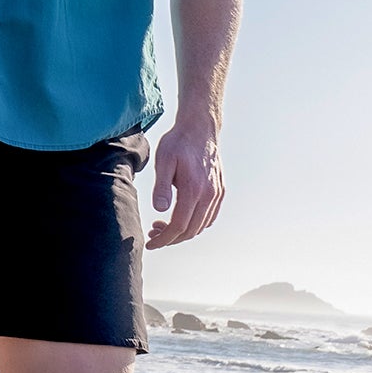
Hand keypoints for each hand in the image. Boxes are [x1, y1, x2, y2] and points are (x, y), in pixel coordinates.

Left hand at [146, 114, 223, 248]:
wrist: (200, 128)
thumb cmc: (178, 142)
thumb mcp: (164, 160)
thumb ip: (162, 186)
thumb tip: (159, 209)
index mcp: (194, 189)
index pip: (179, 225)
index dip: (164, 239)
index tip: (151, 243)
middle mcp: (209, 194)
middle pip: (191, 230)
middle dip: (171, 239)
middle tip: (153, 235)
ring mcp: (217, 194)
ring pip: (201, 226)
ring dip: (182, 232)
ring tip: (163, 227)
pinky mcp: (220, 191)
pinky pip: (210, 217)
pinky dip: (196, 225)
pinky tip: (182, 219)